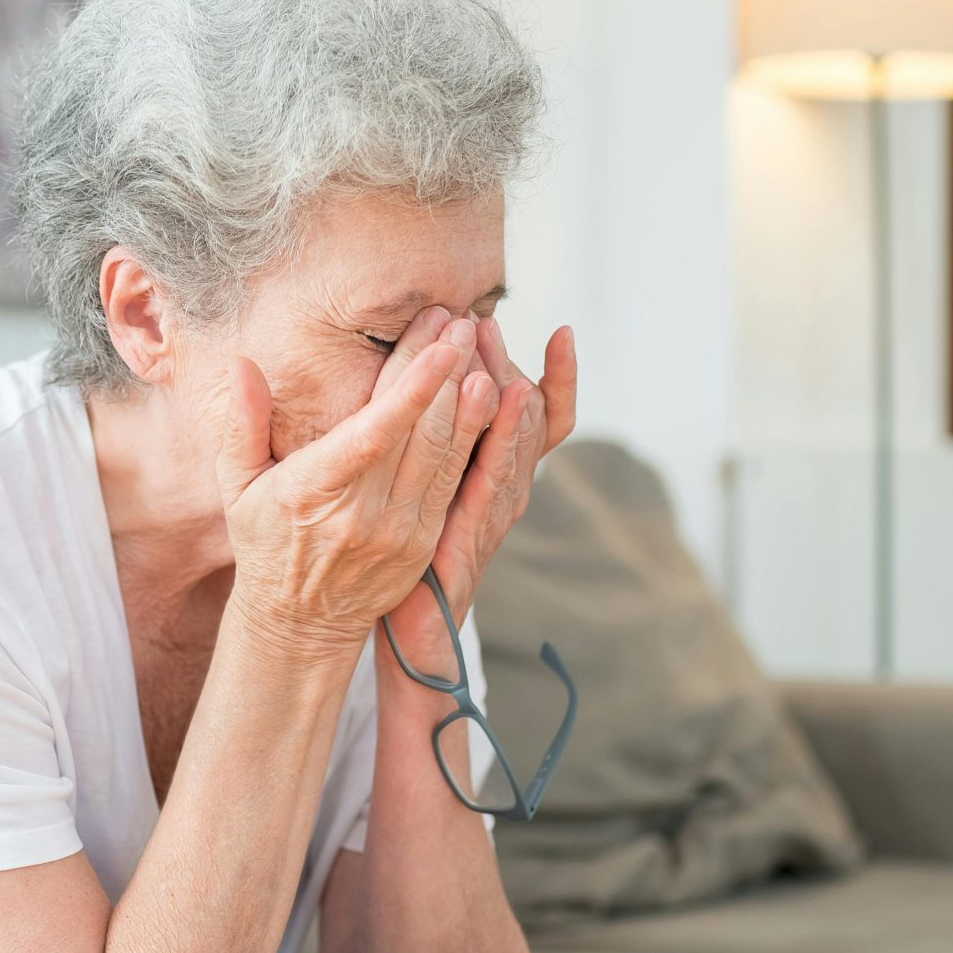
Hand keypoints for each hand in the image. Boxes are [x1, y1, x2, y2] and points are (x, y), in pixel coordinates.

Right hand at [216, 321, 497, 656]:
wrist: (299, 621)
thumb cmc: (265, 541)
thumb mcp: (237, 485)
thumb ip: (242, 424)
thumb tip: (240, 365)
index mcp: (316, 491)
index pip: (374, 431)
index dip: (411, 385)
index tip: (438, 339)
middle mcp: (364, 513)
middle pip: (419, 432)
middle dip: (445, 372)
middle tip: (461, 318)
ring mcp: (401, 531)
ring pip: (446, 454)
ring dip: (469, 399)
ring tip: (481, 348)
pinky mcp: (425, 542)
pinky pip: (457, 482)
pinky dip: (477, 438)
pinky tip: (488, 401)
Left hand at [374, 307, 576, 668]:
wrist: (413, 634)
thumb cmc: (410, 561)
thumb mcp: (425, 494)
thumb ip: (428, 442)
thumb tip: (418, 387)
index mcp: (492, 474)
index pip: (535, 413)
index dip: (542, 371)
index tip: (513, 321)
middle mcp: (505, 488)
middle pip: (523, 412)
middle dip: (503, 361)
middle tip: (480, 317)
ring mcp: (498, 510)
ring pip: (517, 435)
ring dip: (503, 381)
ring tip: (487, 338)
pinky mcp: (477, 531)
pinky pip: (497, 475)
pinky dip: (506, 432)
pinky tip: (503, 393)